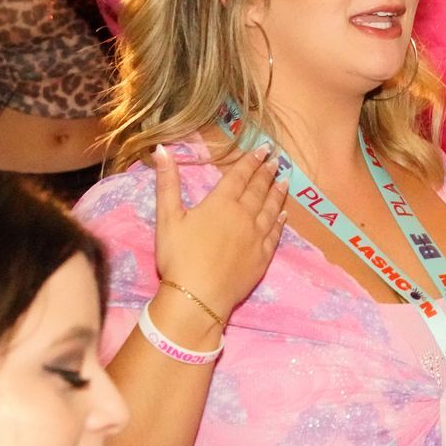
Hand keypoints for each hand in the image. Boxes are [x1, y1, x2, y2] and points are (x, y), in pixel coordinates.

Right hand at [153, 143, 286, 321]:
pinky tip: (284, 215)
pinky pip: (275, 233)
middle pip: (258, 189)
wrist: (198, 296)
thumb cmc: (179, 256)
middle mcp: (244, 215)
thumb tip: (161, 149)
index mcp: (222, 203)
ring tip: (285, 181)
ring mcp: (257, 236)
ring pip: (271, 208)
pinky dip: (280, 221)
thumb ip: (167, 183)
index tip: (263, 149)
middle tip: (276, 160)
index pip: (240, 176)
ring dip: (277, 193)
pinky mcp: (263, 256)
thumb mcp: (167, 218)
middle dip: (266, 173)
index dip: (251, 161)